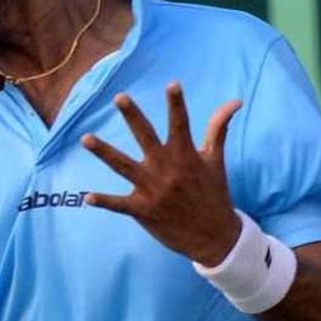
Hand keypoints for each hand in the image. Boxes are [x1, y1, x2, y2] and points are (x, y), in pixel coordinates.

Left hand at [81, 81, 242, 265]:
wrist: (215, 237)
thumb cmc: (214, 194)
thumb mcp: (216, 161)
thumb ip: (218, 129)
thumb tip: (234, 101)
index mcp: (185, 156)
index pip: (181, 124)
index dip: (177, 104)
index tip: (172, 84)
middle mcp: (167, 169)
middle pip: (146, 137)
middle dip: (133, 117)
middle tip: (119, 97)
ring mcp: (153, 190)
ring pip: (123, 166)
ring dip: (104, 152)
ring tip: (85, 138)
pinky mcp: (143, 210)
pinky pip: (119, 205)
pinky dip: (103, 201)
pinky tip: (86, 197)